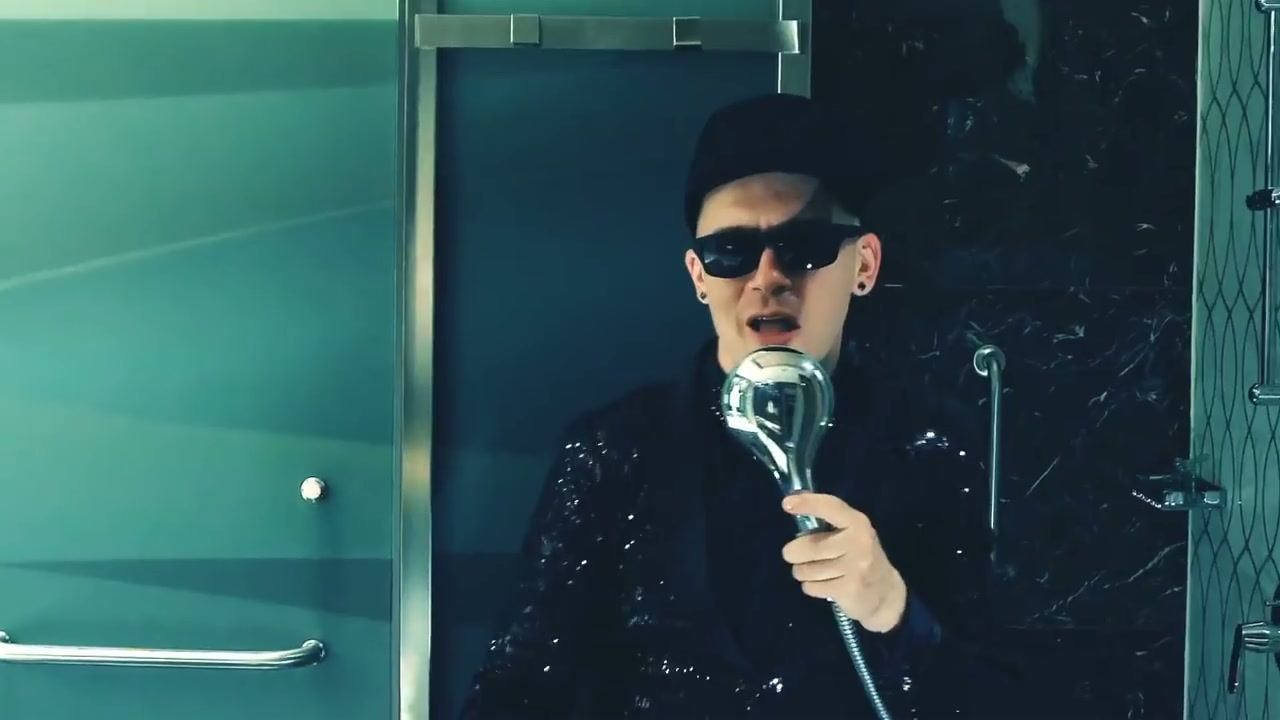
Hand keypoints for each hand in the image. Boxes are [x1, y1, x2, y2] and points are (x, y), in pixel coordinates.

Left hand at [780, 492, 907, 632]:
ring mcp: (856, 567)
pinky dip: (811, 587)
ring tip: (817, 572)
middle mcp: (859, 542)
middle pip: (808, 547)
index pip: (830, 507)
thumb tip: (792, 503)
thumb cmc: (860, 557)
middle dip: (794, 554)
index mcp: (858, 523)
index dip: (808, 503)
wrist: (886, 593)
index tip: (786, 504)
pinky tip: (825, 585)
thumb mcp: (852, 534)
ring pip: (805, 570)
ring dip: (803, 573)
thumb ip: (828, 521)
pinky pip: (811, 587)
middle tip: (797, 556)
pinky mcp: (849, 590)